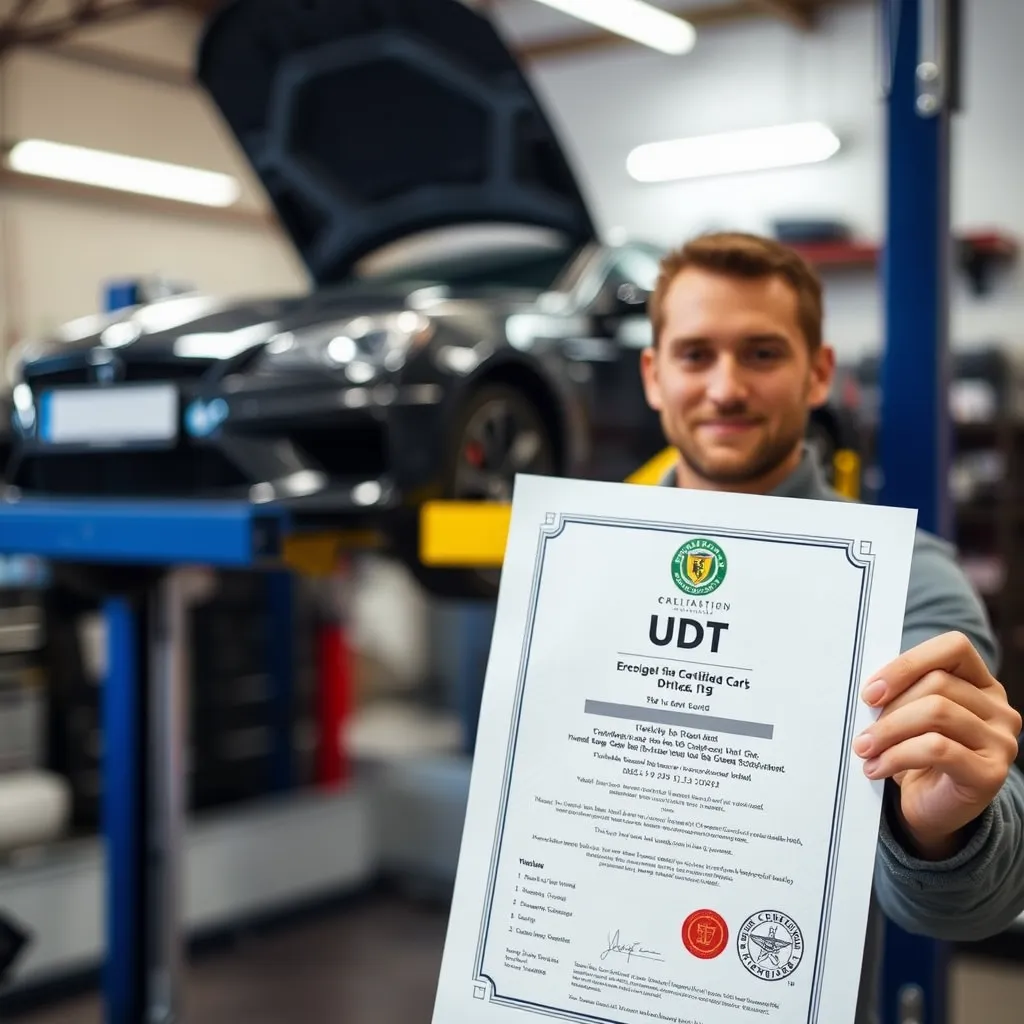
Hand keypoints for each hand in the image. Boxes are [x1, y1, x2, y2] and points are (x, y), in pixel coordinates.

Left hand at [853, 631, 1021, 859]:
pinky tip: (876, 768)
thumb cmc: (916, 754)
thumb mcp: (910, 715)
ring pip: (936, 713)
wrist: (932, 808)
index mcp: (981, 684)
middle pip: (938, 684)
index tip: (871, 692)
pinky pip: (937, 749)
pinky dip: (897, 755)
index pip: (954, 648)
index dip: (908, 663)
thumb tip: (870, 686)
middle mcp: (999, 710)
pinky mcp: (991, 773)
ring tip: (864, 749)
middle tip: (862, 731)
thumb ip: (900, 692)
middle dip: (890, 707)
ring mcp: (1001, 741)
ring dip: (889, 731)